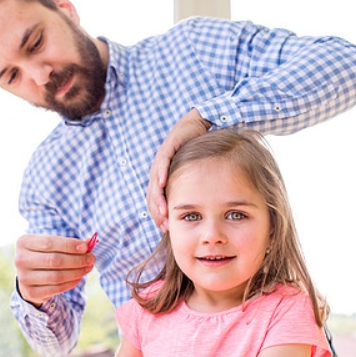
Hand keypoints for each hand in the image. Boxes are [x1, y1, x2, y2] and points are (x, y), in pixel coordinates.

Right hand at [15, 233, 95, 305]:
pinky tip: (79, 277)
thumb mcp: (53, 245)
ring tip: (88, 267)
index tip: (86, 247)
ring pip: (56, 276)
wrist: (30, 276)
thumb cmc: (44, 255)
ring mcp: (23, 277)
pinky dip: (71, 283)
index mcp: (24, 242)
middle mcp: (20, 259)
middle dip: (77, 259)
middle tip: (91, 259)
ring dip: (77, 272)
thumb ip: (69, 243)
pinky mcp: (30, 292)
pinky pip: (56, 288)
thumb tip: (89, 242)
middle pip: (54, 260)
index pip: (50, 242)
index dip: (70, 245)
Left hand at [147, 108, 210, 231]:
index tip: (165, 229)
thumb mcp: (194, 174)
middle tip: (164, 226)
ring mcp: (161, 160)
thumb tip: (201, 208)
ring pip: (156, 183)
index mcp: (162, 180)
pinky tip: (163, 183)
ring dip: (159, 198)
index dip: (159, 216)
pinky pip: (162, 163)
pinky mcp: (168, 148)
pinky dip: (162, 174)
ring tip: (164, 211)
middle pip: (153, 196)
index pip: (156, 202)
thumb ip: (194, 189)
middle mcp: (158, 172)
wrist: (194, 126)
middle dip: (158, 212)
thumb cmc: (195, 151)